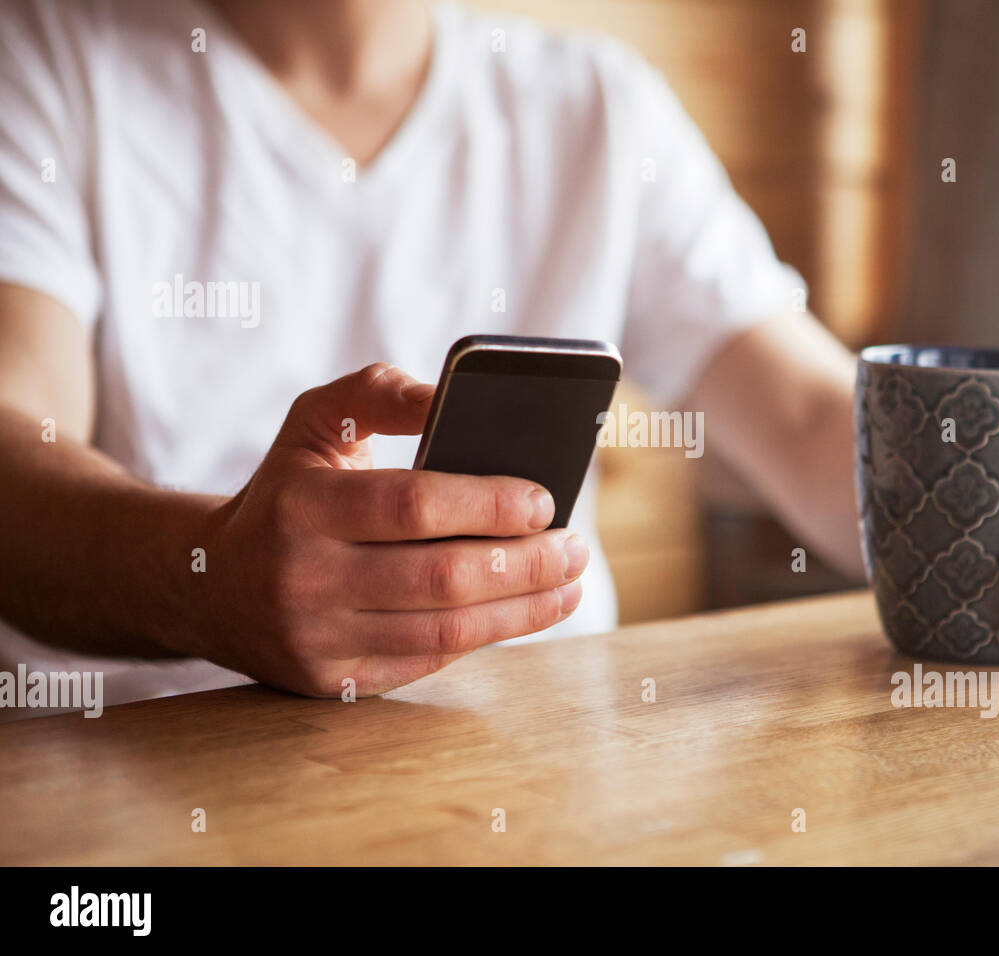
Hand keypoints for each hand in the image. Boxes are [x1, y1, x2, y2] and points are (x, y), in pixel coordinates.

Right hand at [184, 363, 585, 696]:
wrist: (209, 585)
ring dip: (524, 610)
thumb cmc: (286, 490)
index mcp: (302, 505)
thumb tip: (453, 396)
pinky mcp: (331, 684)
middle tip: (576, 548)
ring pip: (446, 634)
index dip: (489, 505)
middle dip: (527, 564)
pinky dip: (484, 638)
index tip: (545, 500)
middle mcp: (303, 578)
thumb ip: (381, 394)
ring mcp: (316, 639)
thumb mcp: (316, 422)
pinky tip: (521, 612)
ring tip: (569, 585)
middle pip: (442, 578)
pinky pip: (427, 664)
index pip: (413, 505)